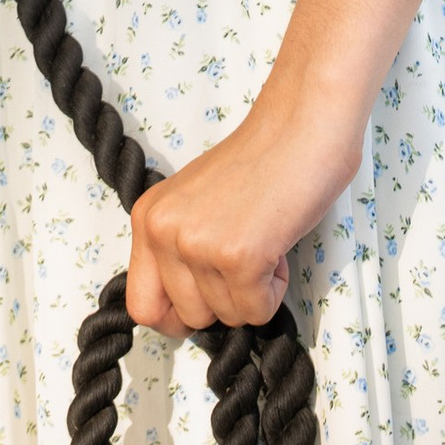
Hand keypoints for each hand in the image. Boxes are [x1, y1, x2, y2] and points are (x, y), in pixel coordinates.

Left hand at [125, 86, 365, 333]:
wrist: (302, 126)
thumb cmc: (261, 163)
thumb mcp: (196, 205)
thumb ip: (179, 250)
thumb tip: (181, 313)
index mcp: (148, 217)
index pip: (141, 304)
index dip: (175, 317)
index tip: (204, 303)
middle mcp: (163, 231)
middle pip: (189, 317)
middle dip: (224, 299)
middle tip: (245, 253)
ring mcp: (198, 245)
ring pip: (227, 317)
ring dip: (254, 291)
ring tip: (263, 240)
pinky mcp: (238, 257)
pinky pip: (257, 312)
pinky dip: (276, 290)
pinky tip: (277, 248)